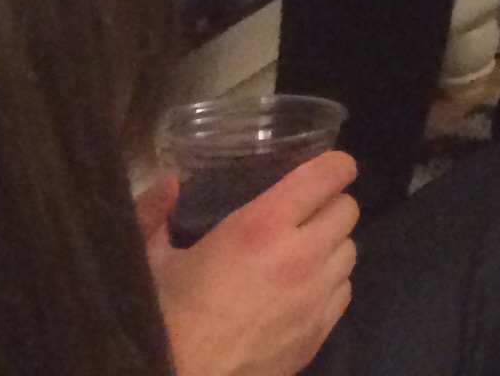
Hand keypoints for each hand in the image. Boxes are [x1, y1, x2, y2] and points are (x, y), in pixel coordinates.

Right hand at [143, 152, 358, 375]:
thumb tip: (168, 181)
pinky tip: (302, 291)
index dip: (335, 166)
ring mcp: (315, 296)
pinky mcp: (320, 332)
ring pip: (350, 250)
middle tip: (305, 215)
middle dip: (329, 206)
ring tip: (302, 254)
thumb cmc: (163, 318)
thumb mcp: (149, 261)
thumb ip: (154, 213)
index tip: (329, 169)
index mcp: (261, 228)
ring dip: (330, 246)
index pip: (328, 176)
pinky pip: (344, 291)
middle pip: (348, 210)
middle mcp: (300, 256)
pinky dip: (330, 284)